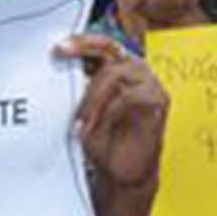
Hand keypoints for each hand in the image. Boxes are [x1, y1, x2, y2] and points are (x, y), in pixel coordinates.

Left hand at [58, 35, 167, 194]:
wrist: (122, 174)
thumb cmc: (104, 142)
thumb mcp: (83, 110)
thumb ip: (79, 87)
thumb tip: (59, 65)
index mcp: (120, 69)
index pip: (103, 44)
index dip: (81, 41)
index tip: (58, 48)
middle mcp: (137, 72)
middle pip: (111, 49)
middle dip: (83, 56)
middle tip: (62, 67)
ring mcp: (150, 85)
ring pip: (117, 72)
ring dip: (94, 95)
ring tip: (83, 118)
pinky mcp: (158, 102)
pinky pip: (130, 96)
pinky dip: (109, 111)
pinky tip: (98, 125)